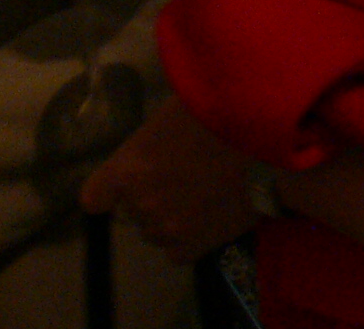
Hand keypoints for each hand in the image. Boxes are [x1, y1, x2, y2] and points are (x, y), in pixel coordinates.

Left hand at [82, 101, 253, 259]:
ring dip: (172, 217)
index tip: (123, 184)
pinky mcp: (195, 246)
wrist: (269, 141)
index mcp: (129, 169)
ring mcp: (167, 229)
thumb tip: (155, 140)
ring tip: (203, 195)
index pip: (94, 196)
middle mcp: (140, 204)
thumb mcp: (175, 114)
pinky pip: (178, 251)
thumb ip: (154, 139)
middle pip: (133, 210)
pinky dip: (192, 237)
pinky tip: (211, 216)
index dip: (109, 191)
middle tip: (184, 176)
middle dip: (153, 196)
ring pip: (156, 231)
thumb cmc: (221, 113)